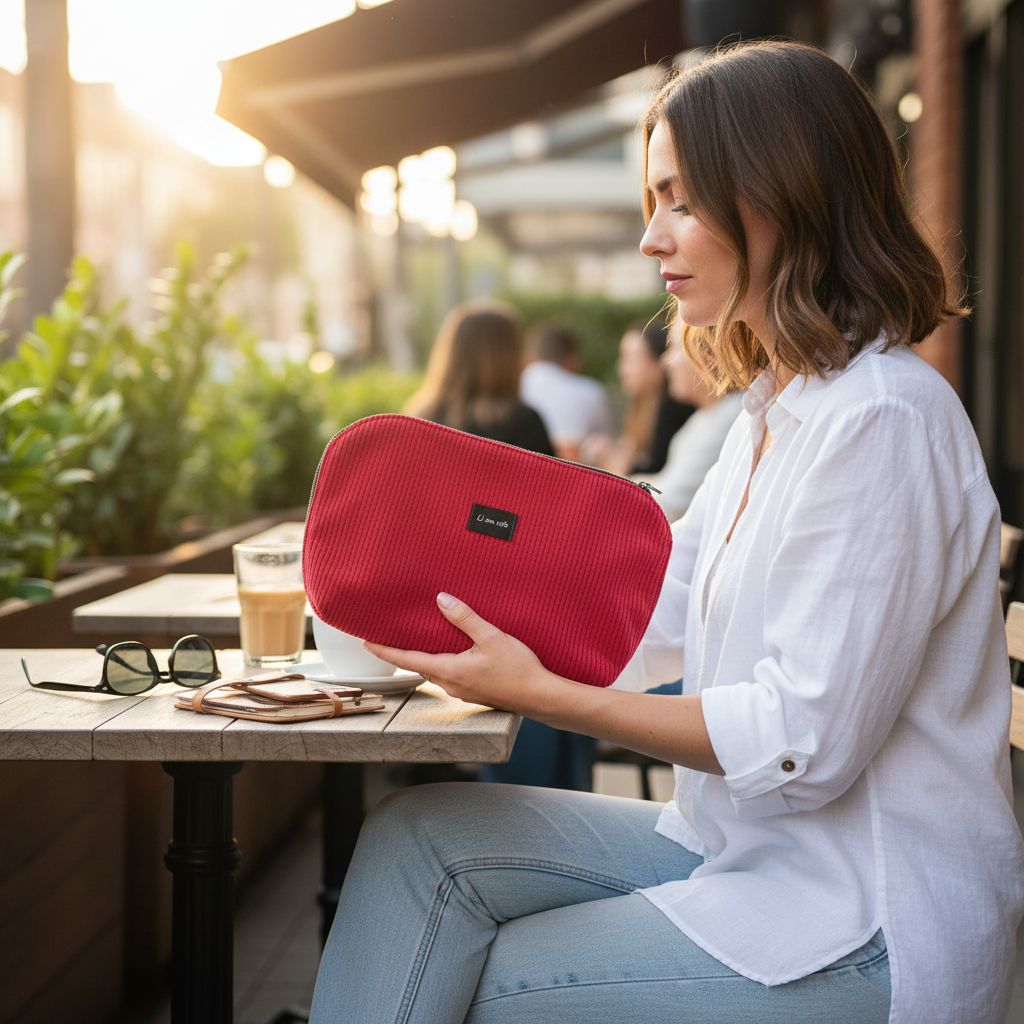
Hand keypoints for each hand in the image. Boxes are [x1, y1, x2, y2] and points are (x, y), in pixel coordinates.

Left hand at [363, 593, 550, 711]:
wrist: (540, 696)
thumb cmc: (518, 669)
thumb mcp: (491, 637)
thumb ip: (465, 618)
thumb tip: (441, 599)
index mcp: (449, 671)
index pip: (407, 660)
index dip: (384, 651)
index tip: (366, 642)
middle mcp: (450, 684)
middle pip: (418, 666)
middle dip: (402, 652)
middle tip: (388, 635)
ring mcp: (460, 691)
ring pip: (434, 671)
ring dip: (423, 657)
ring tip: (417, 638)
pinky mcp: (472, 692)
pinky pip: (448, 675)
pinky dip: (441, 661)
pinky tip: (450, 651)